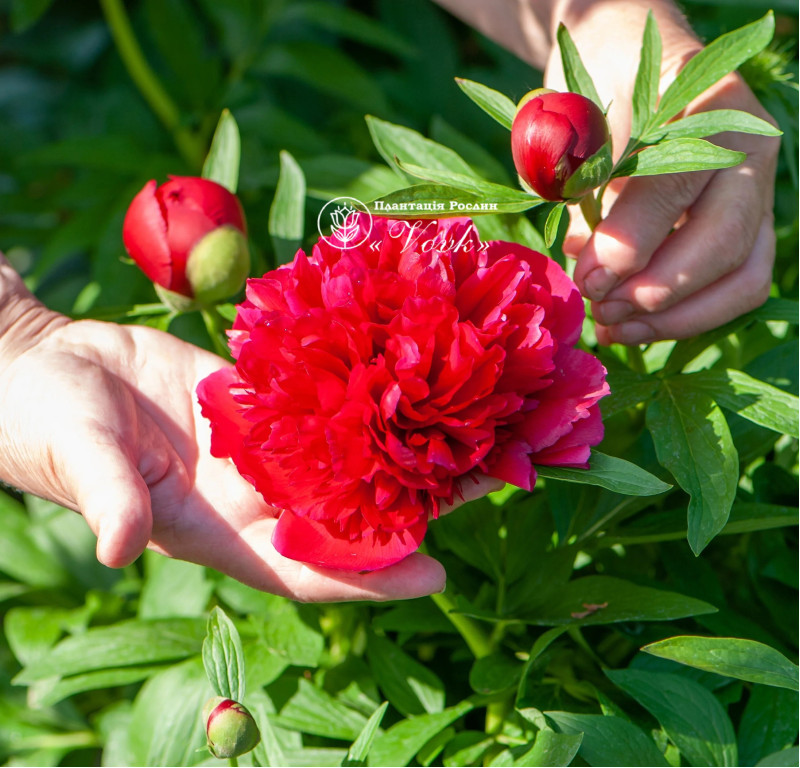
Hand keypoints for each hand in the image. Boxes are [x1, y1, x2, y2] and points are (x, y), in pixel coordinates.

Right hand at [0, 309, 497, 601]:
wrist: (48, 370)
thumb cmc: (49, 424)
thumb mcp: (79, 457)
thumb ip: (109, 497)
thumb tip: (119, 549)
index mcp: (218, 527)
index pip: (305, 566)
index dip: (368, 577)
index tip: (435, 574)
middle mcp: (253, 493)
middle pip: (347, 512)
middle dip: (413, 506)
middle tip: (484, 484)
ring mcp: (263, 445)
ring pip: (346, 455)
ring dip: (402, 447)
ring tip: (470, 428)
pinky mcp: (261, 399)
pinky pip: (321, 400)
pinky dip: (363, 393)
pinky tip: (407, 371)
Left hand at [547, 3, 778, 343]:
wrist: (624, 65)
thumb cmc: (598, 90)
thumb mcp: (582, 128)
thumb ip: (588, 190)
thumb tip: (588, 262)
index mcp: (711, 110)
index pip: (677, 186)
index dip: (629, 242)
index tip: (587, 277)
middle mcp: (751, 153)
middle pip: (724, 242)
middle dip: (654, 290)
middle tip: (598, 306)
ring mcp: (756, 196)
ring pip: (741, 277)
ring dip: (674, 317)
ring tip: (610, 327)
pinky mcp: (745, 232)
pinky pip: (732, 288)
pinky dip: (683, 318)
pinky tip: (630, 328)